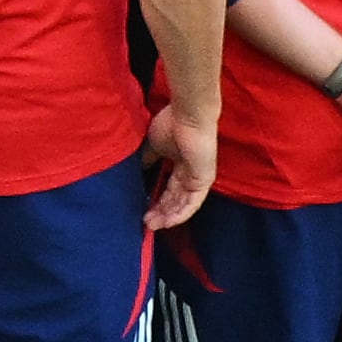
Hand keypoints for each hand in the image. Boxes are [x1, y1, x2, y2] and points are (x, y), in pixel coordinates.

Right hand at [139, 102, 216, 230]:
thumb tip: (138, 172)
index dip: (156, 199)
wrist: (188, 116)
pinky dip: (180, 214)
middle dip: (160, 211)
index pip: (168, 187)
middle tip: (145, 223)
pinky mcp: (204, 181)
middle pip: (174, 198)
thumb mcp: (153, 145)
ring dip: (168, 216)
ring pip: (182, 203)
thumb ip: (148, 160)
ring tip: (151, 225)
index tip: (142, 209)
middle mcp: (190, 173)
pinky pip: (192, 203)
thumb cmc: (171, 124)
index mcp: (179, 163)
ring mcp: (198, 178)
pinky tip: (167, 222)